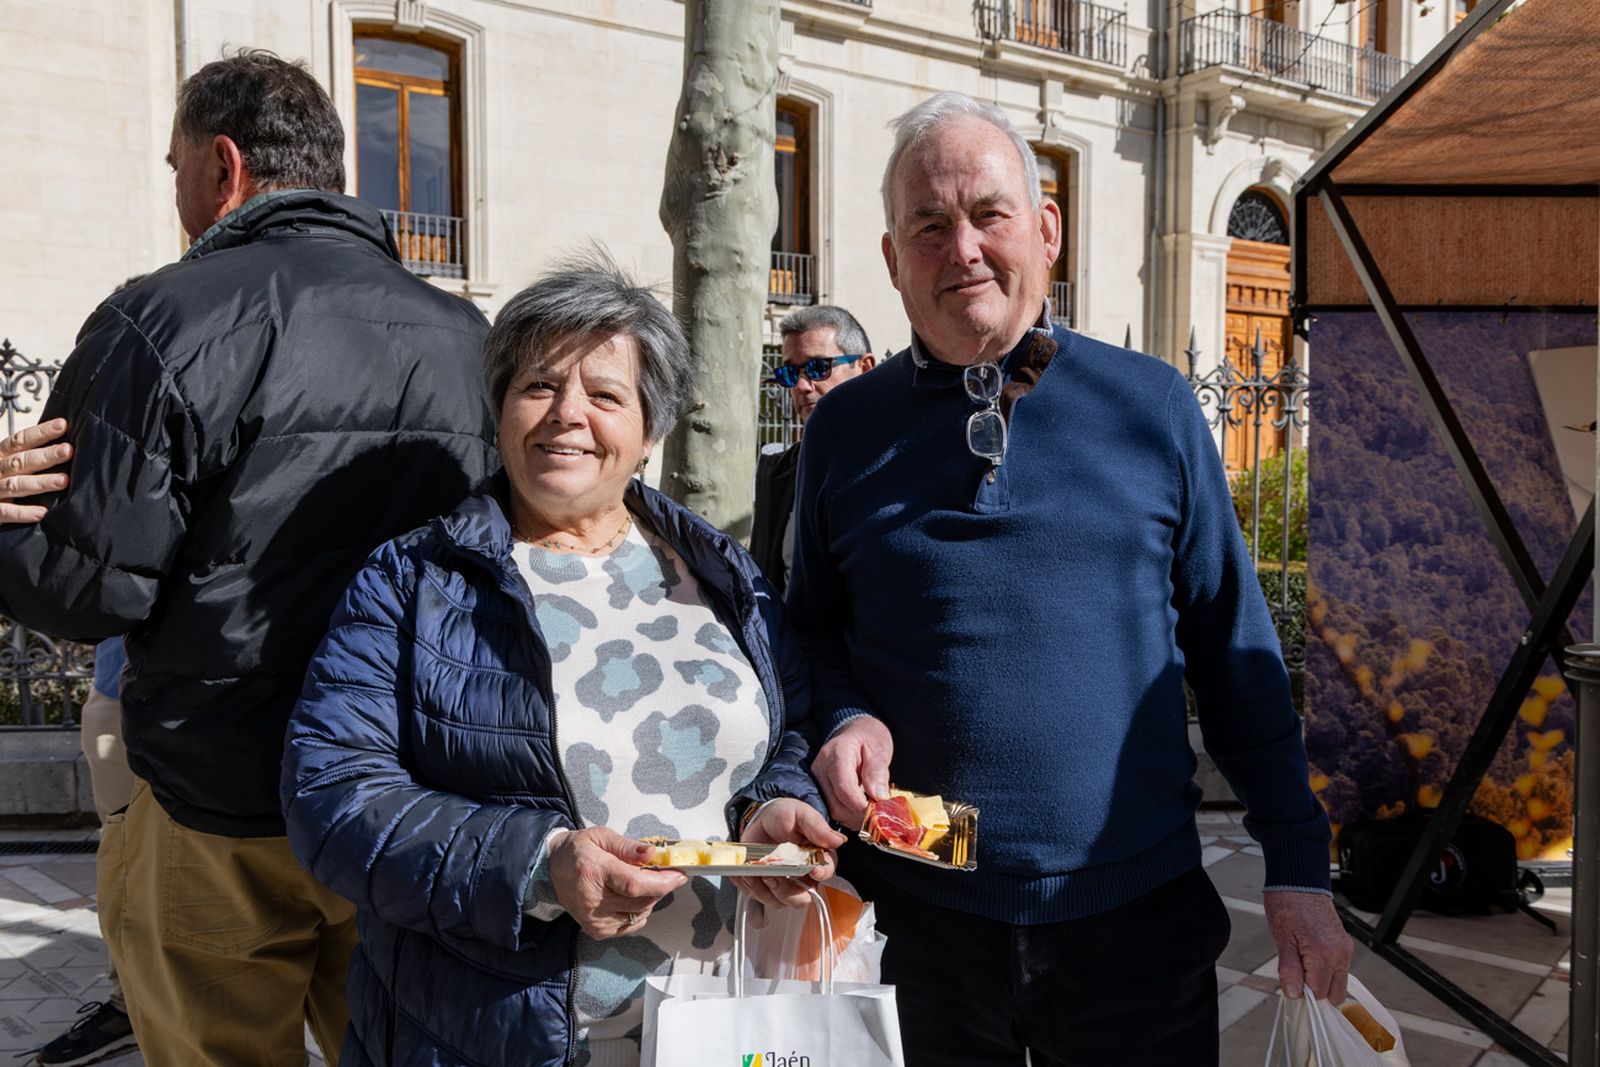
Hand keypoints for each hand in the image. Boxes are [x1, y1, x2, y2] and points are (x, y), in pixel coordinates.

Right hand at [0, 418, 70, 523]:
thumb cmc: (0, 480)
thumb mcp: (8, 463)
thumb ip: (28, 456)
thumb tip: (66, 446)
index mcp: (0, 456)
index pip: (20, 441)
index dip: (41, 432)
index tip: (62, 425)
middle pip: (21, 461)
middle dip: (45, 456)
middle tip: (68, 451)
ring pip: (16, 485)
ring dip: (40, 482)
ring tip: (63, 480)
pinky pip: (6, 512)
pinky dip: (23, 512)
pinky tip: (43, 512)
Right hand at [547, 827, 686, 938]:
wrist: (552, 869)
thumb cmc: (579, 850)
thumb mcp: (601, 836)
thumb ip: (628, 846)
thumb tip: (652, 853)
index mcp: (594, 871)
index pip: (634, 884)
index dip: (661, 882)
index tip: (680, 875)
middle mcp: (593, 900)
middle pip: (641, 900)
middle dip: (659, 887)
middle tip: (661, 873)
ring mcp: (594, 919)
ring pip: (640, 914)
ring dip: (649, 899)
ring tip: (638, 882)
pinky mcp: (597, 931)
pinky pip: (631, 924)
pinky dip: (638, 911)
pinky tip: (629, 897)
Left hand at [735, 798, 846, 909]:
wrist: (761, 819)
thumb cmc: (784, 816)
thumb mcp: (800, 814)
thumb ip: (816, 826)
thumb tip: (837, 840)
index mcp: (817, 859)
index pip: (825, 873)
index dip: (820, 874)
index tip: (812, 870)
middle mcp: (803, 877)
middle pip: (801, 897)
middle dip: (786, 890)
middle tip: (773, 874)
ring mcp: (783, 885)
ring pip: (778, 901)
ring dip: (764, 889)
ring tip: (753, 870)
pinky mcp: (764, 888)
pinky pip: (757, 896)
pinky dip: (749, 886)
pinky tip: (744, 872)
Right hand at [811, 716, 892, 830]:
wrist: (854, 731)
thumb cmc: (869, 738)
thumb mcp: (879, 748)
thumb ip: (877, 771)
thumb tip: (879, 797)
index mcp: (837, 753)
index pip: (844, 787)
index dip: (861, 806)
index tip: (878, 814)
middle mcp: (821, 767)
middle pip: (836, 803)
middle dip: (858, 815)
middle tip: (878, 817)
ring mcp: (817, 778)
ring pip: (832, 810)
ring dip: (853, 818)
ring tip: (871, 814)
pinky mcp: (818, 788)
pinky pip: (831, 809)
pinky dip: (848, 816)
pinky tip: (861, 812)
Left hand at [1264, 890, 1352, 1003]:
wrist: (1300, 880)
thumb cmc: (1288, 904)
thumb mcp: (1282, 938)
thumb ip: (1290, 969)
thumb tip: (1294, 993)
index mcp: (1323, 954)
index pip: (1318, 993)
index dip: (1302, 994)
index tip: (1290, 985)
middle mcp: (1340, 954)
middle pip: (1334, 993)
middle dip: (1315, 991)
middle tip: (1295, 976)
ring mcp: (1345, 949)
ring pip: (1339, 983)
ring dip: (1321, 982)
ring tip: (1301, 965)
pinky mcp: (1344, 944)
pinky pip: (1339, 969)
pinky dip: (1326, 971)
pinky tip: (1309, 959)